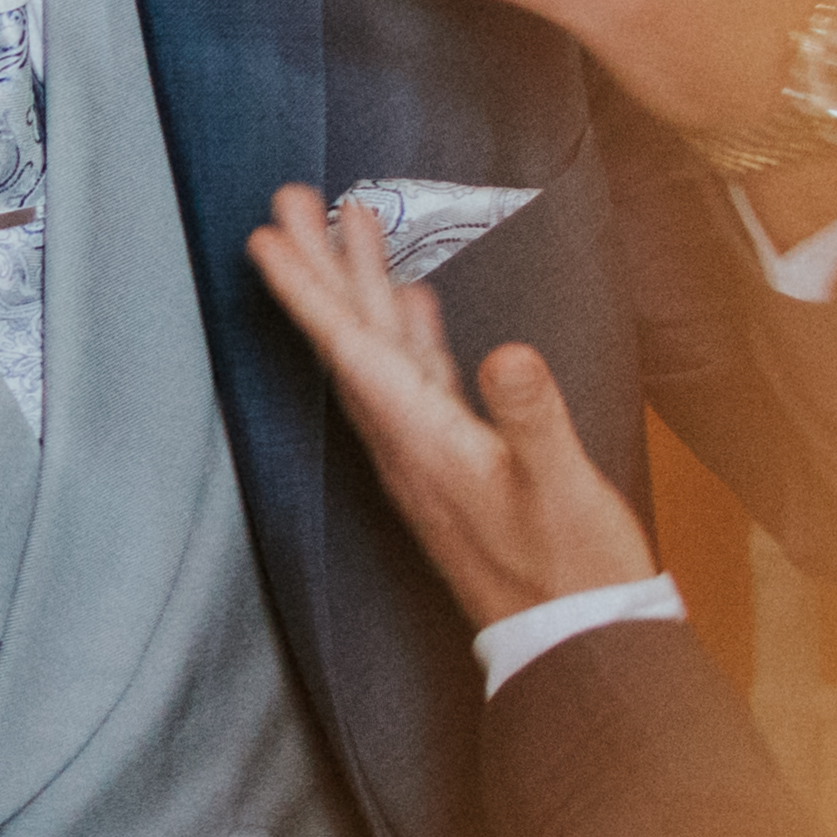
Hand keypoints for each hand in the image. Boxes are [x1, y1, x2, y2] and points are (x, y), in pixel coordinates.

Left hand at [247, 184, 659, 627]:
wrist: (573, 638)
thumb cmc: (570, 568)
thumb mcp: (560, 488)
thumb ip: (534, 420)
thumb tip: (510, 356)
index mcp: (423, 439)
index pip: (352, 349)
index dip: (306, 290)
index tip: (264, 239)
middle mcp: (409, 440)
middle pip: (352, 335)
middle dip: (320, 262)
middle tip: (289, 198)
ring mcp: (430, 448)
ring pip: (383, 347)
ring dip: (362, 283)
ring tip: (348, 221)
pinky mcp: (457, 457)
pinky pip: (419, 376)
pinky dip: (411, 330)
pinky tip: (414, 300)